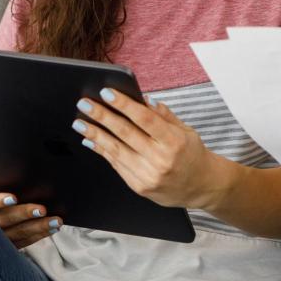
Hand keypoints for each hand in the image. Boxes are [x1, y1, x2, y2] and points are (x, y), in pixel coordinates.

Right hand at [0, 169, 60, 248]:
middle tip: (42, 209)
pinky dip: (39, 235)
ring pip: (17, 234)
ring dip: (38, 227)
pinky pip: (24, 242)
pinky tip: (53, 228)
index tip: (13, 197)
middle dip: (24, 214)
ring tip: (56, 220)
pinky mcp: (5, 245)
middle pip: (4, 221)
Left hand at [74, 87, 232, 210]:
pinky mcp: (139, 186)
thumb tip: (142, 100)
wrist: (201, 187)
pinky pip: (116, 164)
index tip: (106, 93)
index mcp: (174, 142)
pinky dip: (102, 151)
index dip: (124, 105)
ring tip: (79, 122)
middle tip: (85, 104)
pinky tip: (91, 140)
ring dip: (94, 134)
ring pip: (115, 150)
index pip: (145, 119)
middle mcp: (160, 159)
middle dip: (102, 116)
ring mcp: (148, 175)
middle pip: (125, 133)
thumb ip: (164, 116)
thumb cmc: (193, 154)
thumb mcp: (186, 131)